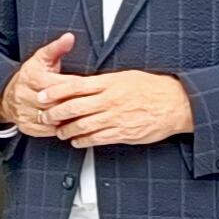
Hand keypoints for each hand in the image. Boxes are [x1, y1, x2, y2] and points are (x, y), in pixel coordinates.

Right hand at [0, 31, 82, 137]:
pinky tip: (72, 124)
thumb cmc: (29, 76)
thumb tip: (69, 37)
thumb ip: (56, 48)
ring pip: (53, 119)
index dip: (76, 86)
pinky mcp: (27, 127)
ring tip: (84, 115)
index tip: (91, 87)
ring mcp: (25, 113)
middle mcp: (26, 96)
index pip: (59, 84)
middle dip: (75, 103)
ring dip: (69, 118)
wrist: (5, 95)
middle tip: (92, 103)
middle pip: (56, 103)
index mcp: (32, 78)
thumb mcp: (41, 58)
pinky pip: (48, 131)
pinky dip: (61, 129)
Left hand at [48, 68, 194, 146]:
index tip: (43, 94)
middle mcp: (109, 100)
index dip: (55, 91)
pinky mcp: (122, 133)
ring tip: (59, 131)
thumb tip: (84, 85)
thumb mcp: (125, 77)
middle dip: (54, 112)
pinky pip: (96, 138)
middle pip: (73, 107)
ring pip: (82, 125)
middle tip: (45, 115)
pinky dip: (82, 141)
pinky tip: (76, 141)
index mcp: (109, 83)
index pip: (74, 86)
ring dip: (66, 129)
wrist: (175, 104)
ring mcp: (115, 118)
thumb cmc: (153, 88)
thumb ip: (104, 82)